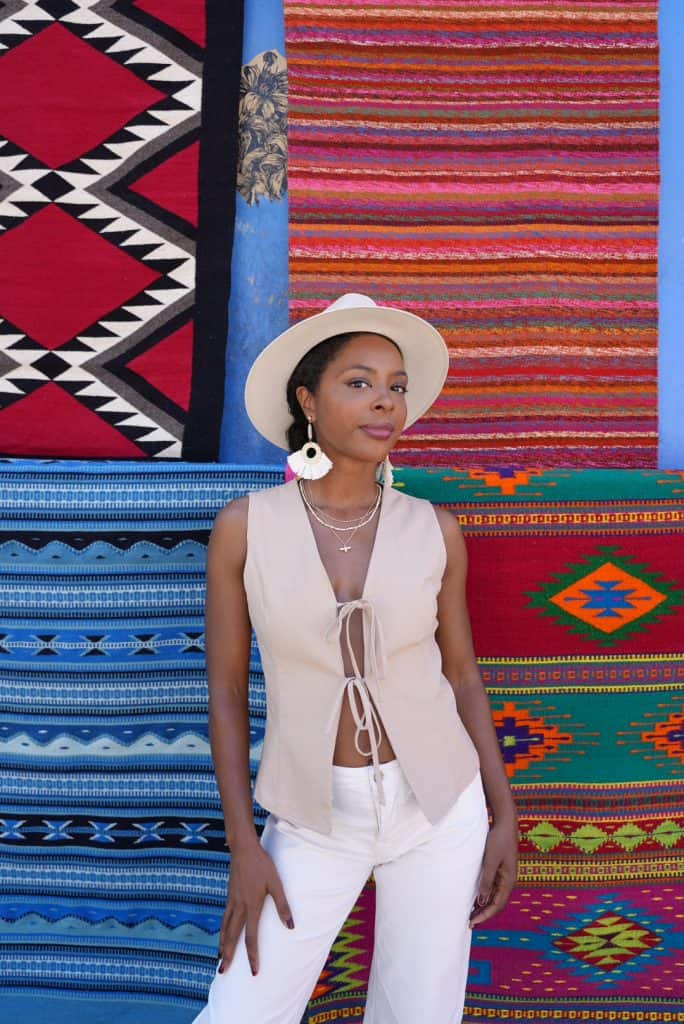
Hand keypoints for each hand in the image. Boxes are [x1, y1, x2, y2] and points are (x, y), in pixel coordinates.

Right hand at [218, 843, 294, 975]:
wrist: (243, 849)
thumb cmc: (262, 865)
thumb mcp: (276, 883)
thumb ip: (282, 905)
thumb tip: (291, 927)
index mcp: (251, 907)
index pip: (251, 938)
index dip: (252, 956)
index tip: (253, 972)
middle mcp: (239, 907)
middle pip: (231, 937)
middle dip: (227, 956)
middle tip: (222, 972)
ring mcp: (232, 901)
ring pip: (224, 928)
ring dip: (222, 944)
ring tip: (219, 957)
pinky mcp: (229, 895)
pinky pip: (224, 917)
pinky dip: (222, 930)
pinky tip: (223, 932)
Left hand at [469, 817, 517, 926]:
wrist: (505, 823)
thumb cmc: (498, 840)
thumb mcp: (490, 861)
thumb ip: (487, 881)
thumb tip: (482, 901)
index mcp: (509, 881)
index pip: (497, 905)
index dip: (485, 915)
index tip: (473, 922)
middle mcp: (508, 880)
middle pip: (497, 903)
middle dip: (484, 914)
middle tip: (470, 922)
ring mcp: (505, 875)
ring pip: (495, 896)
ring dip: (484, 906)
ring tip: (471, 913)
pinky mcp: (500, 869)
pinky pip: (493, 887)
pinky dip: (485, 895)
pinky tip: (476, 897)